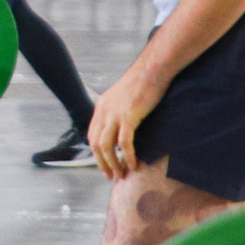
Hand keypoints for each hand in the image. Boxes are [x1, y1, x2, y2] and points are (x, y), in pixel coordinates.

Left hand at [87, 63, 166, 178]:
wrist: (152, 69)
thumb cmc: (143, 82)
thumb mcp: (124, 97)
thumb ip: (119, 111)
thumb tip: (122, 127)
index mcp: (101, 107)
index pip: (92, 135)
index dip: (97, 153)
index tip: (105, 165)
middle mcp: (104, 111)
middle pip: (96, 144)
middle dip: (102, 163)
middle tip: (112, 176)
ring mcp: (115, 114)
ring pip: (106, 146)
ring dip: (113, 163)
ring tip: (122, 174)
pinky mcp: (129, 116)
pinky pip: (125, 142)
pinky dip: (128, 156)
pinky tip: (133, 164)